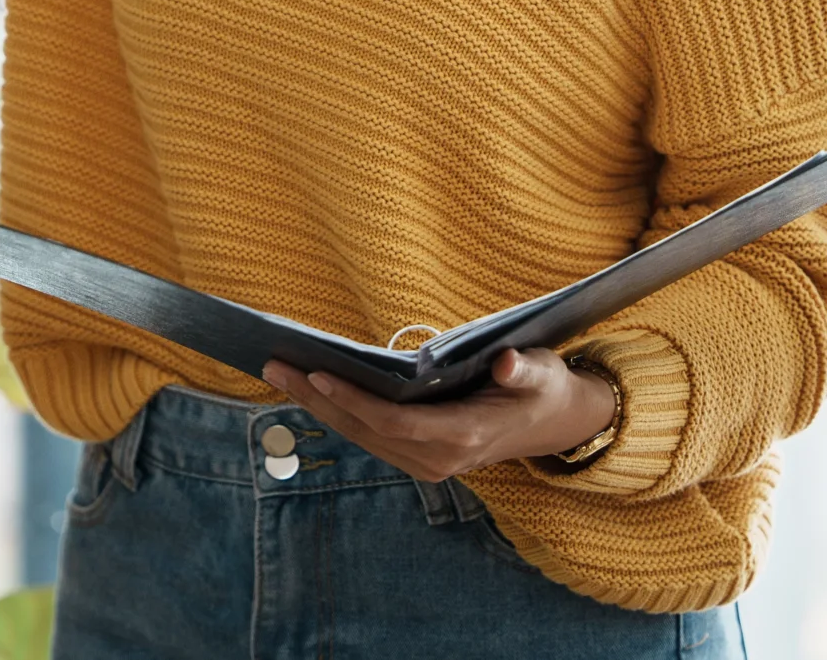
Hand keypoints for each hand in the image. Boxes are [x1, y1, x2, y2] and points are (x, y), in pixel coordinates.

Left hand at [260, 349, 616, 481]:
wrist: (554, 423)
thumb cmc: (543, 386)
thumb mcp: (542, 371)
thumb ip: (523, 369)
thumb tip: (506, 365)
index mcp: (466, 435)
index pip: (394, 422)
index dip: (352, 400)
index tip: (315, 373)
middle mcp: (442, 458)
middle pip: (365, 430)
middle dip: (316, 398)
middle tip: (272, 364)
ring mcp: (429, 463)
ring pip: (361, 436)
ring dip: (318, 405)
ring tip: (278, 370)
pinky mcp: (420, 459)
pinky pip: (369, 436)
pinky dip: (337, 411)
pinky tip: (309, 387)